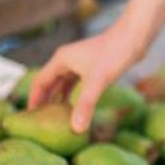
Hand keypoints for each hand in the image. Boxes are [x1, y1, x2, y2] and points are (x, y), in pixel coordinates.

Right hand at [27, 0, 164, 132]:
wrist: (136, 35)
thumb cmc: (116, 53)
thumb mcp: (98, 82)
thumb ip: (86, 105)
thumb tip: (76, 129)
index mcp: (61, 60)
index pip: (40, 82)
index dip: (33, 101)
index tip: (29, 119)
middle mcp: (67, 59)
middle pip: (49, 83)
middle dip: (45, 102)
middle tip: (40, 123)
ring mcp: (80, 61)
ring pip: (63, 83)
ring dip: (59, 98)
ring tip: (56, 118)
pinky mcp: (93, 65)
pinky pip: (77, 82)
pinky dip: (73, 94)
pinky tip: (77, 107)